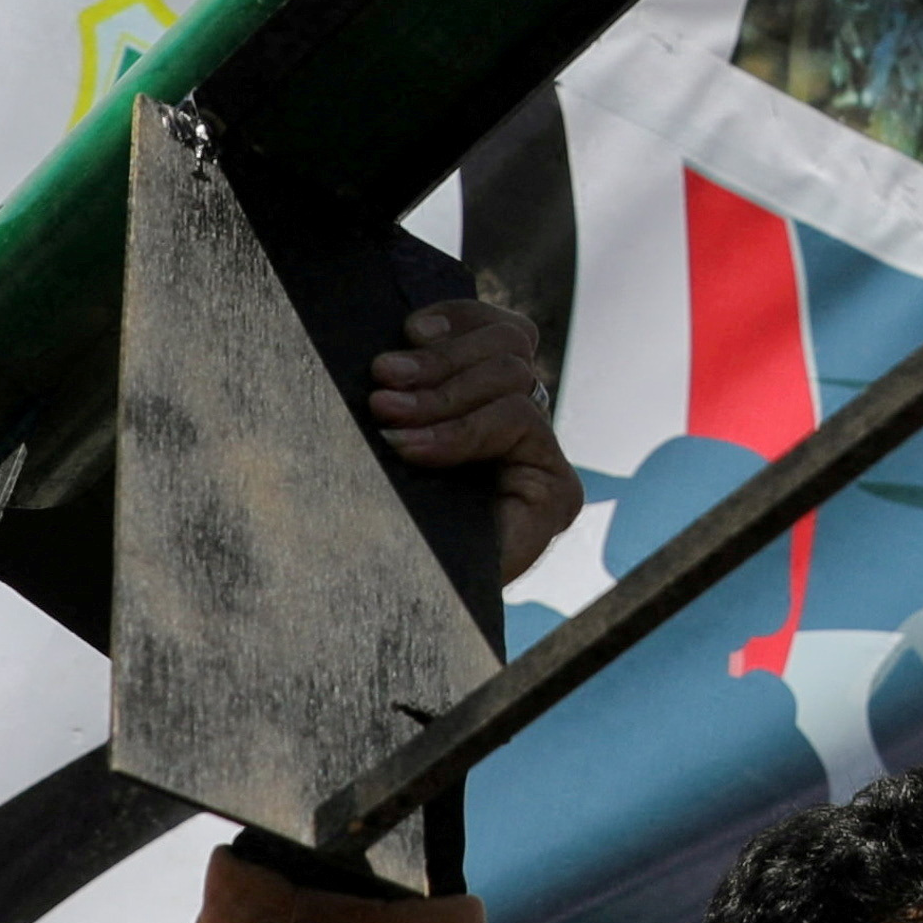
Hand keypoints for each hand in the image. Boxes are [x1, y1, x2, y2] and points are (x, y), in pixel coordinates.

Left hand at [366, 296, 584, 582]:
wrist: (382, 604)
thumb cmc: (366, 520)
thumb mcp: (383, 434)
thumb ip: (405, 385)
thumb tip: (396, 335)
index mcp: (489, 402)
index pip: (499, 331)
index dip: (459, 318)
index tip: (407, 332)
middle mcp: (523, 429)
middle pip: (508, 347)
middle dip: (439, 361)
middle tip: (381, 383)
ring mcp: (543, 461)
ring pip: (512, 378)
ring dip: (440, 395)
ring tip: (387, 418)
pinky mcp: (556, 494)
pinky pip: (519, 423)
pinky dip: (461, 430)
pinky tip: (414, 449)